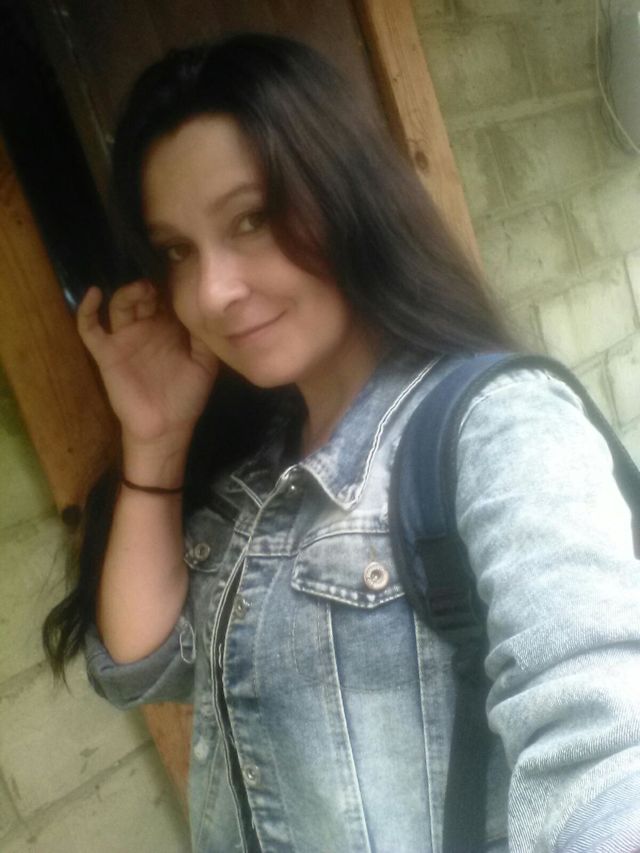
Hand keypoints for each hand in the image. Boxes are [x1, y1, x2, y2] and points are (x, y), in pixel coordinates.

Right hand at [77, 282, 217, 449]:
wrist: (166, 428)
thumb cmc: (187, 396)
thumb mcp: (205, 364)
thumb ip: (204, 338)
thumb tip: (206, 308)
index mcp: (170, 327)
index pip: (168, 296)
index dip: (172, 283)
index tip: (181, 270)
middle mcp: (147, 326)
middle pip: (144, 294)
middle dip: (151, 283)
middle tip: (161, 280)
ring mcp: (125, 338)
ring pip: (121, 304)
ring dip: (128, 292)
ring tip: (141, 288)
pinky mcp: (107, 352)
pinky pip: (90, 328)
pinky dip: (87, 309)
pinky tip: (94, 293)